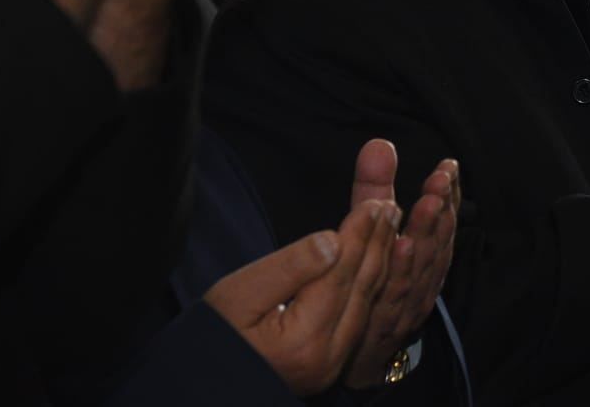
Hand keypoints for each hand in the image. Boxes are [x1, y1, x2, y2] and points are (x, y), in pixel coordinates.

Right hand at [205, 199, 398, 395]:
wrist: (199, 386)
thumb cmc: (209, 336)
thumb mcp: (238, 294)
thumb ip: (288, 268)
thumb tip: (332, 240)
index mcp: (303, 341)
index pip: (340, 274)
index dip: (359, 235)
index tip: (374, 204)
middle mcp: (325, 357)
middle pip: (360, 288)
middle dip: (376, 244)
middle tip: (390, 207)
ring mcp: (330, 365)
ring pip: (364, 302)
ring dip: (378, 261)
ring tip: (388, 227)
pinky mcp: (329, 365)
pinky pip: (359, 316)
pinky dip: (369, 285)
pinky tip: (375, 263)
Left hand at [343, 140, 461, 387]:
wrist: (359, 351)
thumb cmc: (370, 279)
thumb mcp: (373, 230)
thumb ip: (375, 189)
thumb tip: (379, 142)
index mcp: (428, 252)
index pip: (445, 219)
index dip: (449, 193)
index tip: (448, 166)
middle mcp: (426, 275)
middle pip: (439, 239)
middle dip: (441, 208)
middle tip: (440, 180)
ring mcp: (410, 300)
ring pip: (424, 264)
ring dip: (427, 234)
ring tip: (426, 204)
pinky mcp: (390, 321)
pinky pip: (398, 293)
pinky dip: (403, 270)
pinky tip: (400, 246)